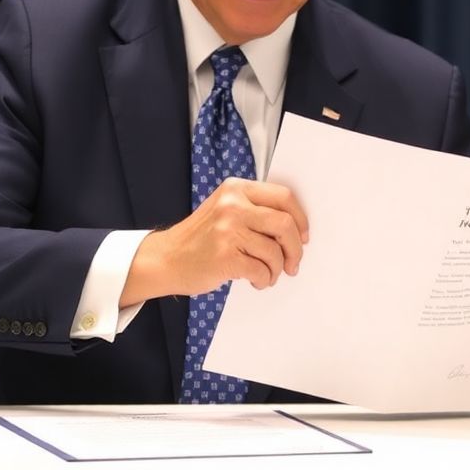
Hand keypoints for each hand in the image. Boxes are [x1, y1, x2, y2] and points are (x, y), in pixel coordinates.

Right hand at [121, 178, 308, 305]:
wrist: (165, 259)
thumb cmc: (200, 238)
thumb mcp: (224, 209)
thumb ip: (255, 210)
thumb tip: (296, 228)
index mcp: (236, 189)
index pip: (284, 197)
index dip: (301, 219)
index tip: (304, 236)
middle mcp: (233, 206)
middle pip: (285, 224)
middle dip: (295, 249)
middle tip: (294, 263)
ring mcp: (228, 231)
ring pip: (275, 251)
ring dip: (277, 269)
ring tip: (268, 274)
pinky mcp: (225, 256)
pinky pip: (261, 270)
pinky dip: (264, 279)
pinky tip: (256, 280)